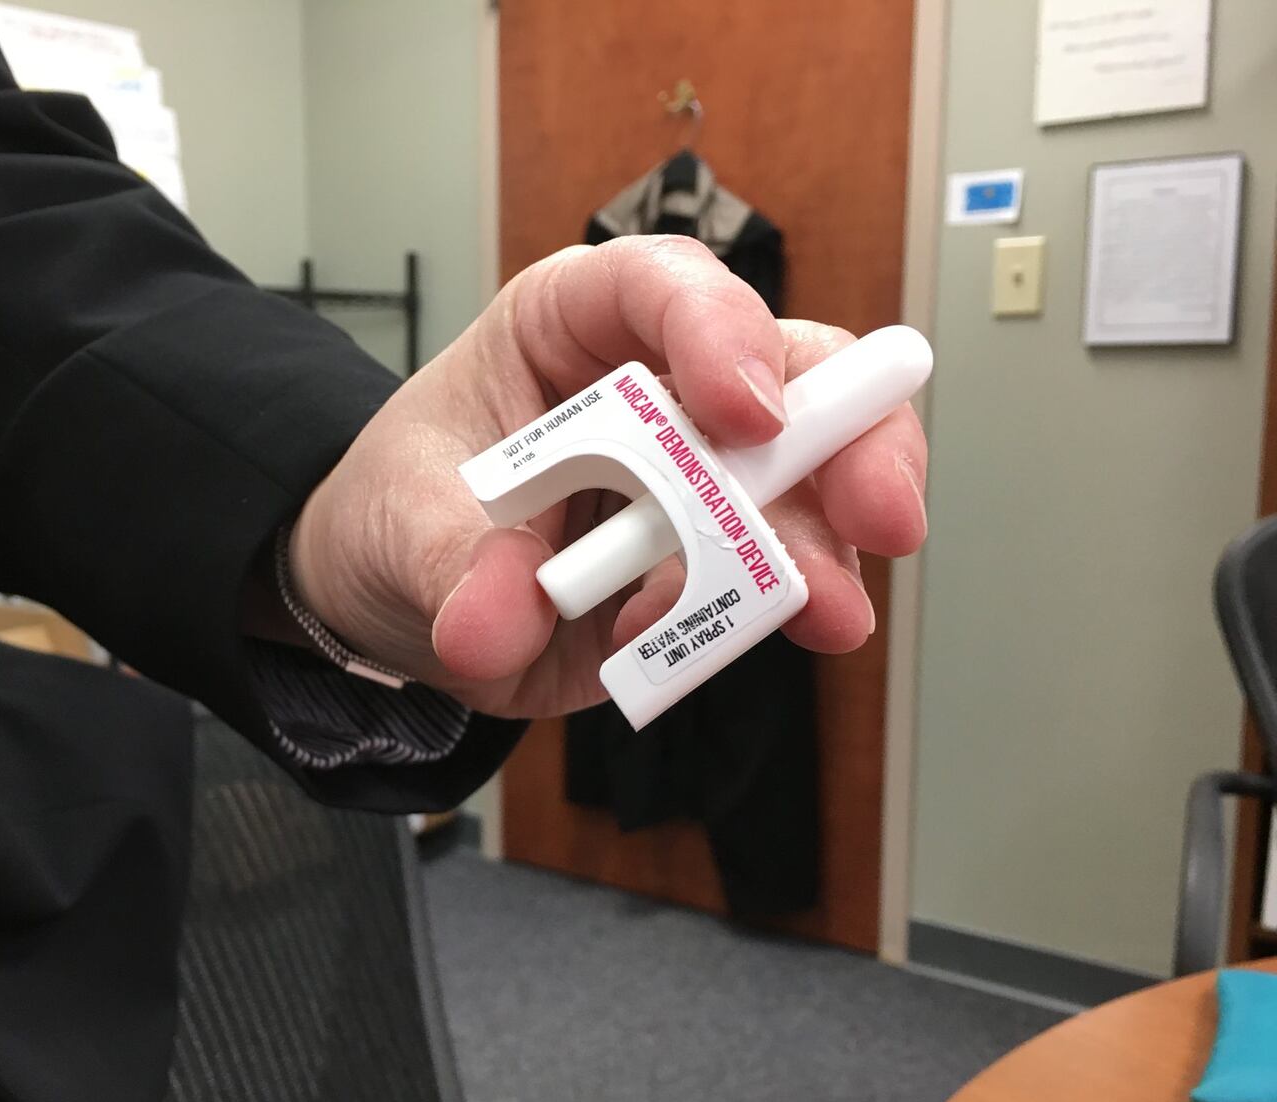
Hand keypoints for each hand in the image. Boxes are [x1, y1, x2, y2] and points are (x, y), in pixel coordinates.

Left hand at [289, 235, 927, 718]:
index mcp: (575, 324)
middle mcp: (659, 389)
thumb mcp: (398, 526)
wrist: (400, 599)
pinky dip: (767, 612)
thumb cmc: (401, 507)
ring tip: (826, 614)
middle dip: (850, 440)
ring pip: (808, 485)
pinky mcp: (709, 563)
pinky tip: (726, 638)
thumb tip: (499, 620)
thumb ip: (448, 569)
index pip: (664, 287)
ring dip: (825, 548)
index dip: (721, 332)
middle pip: (793, 375)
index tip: (747, 413)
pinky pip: (767, 580)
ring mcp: (698, 482)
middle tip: (879, 512)